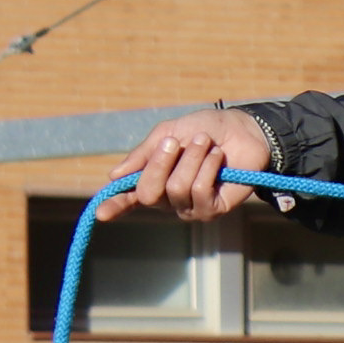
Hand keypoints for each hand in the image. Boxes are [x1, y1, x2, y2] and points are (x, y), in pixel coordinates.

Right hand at [113, 108, 276, 220]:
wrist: (243, 129)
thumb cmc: (206, 129)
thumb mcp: (170, 132)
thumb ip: (145, 153)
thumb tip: (114, 176)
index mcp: (155, 179)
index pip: (131, 198)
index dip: (115, 205)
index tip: (100, 213)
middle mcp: (170, 199)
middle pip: (149, 193)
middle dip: (160, 163)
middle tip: (174, 141)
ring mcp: (191, 207)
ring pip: (176, 189)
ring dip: (191, 158)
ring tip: (205, 143)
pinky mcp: (213, 210)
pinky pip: (200, 192)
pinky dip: (207, 167)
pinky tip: (217, 157)